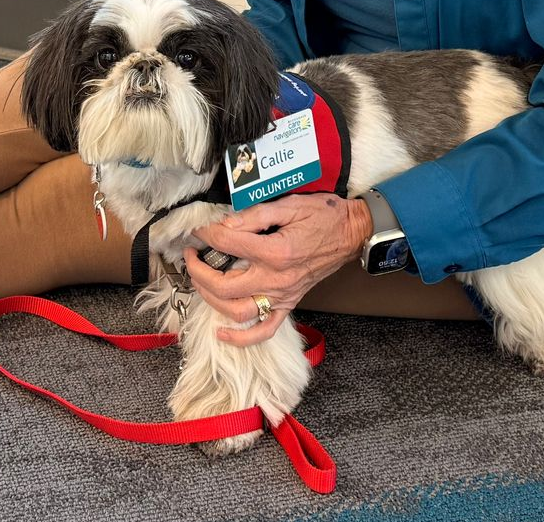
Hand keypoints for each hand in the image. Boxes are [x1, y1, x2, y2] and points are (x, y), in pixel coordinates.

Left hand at [185, 193, 372, 346]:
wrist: (352, 233)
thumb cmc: (324, 215)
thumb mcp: (289, 205)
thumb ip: (254, 216)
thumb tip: (225, 224)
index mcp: (276, 252)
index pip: (228, 245)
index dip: (207, 234)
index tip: (199, 228)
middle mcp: (277, 279)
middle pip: (224, 286)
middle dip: (199, 272)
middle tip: (191, 255)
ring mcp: (283, 296)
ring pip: (237, 311)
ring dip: (211, 299)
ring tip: (200, 281)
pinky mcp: (289, 304)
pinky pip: (264, 330)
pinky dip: (241, 337)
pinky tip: (221, 332)